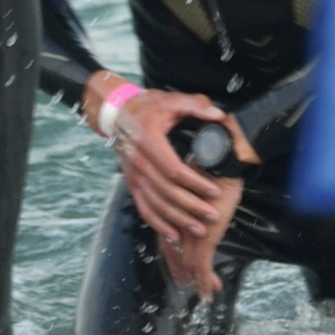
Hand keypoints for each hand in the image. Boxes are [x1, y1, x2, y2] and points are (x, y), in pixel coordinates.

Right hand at [89, 80, 257, 252]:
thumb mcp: (170, 100)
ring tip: (199, 229)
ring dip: (178, 219)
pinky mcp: (131, 183)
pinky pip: (143, 207)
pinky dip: (158, 223)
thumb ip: (195, 105)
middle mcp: (138, 162)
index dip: (195, 183)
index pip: (173, 169)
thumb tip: (217, 115)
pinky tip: (174, 233)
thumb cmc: (146, 107)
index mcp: (149, 141)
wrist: (117, 114)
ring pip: (156, 203)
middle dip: (191, 207)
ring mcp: (133, 175)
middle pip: (166, 191)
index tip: (214, 191)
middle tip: (212, 216)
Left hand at [157, 182, 242, 300]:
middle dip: (181, 271)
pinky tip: (209, 293)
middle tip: (187, 285)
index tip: (179, 267)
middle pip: (174, 254)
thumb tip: (200, 208)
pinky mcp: (204, 237)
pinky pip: (202, 265)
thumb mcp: (200, 190)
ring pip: (189, 263)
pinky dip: (204, 281)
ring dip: (197, 281)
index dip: (173, 256)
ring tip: (203, 296)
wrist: (221, 163)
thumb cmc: (212, 171)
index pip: (168, 239)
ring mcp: (188, 231)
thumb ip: (194, 203)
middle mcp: (176, 223)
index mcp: (173, 211)